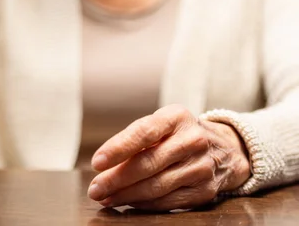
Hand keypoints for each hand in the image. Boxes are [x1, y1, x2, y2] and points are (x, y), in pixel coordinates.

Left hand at [87, 105, 250, 210]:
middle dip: (116, 179)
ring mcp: (201, 166)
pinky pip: (168, 201)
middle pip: (148, 163)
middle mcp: (192, 140)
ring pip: (156, 186)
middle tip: (95, 189)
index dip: (118, 148)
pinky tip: (128, 203)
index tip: (97, 162)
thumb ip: (136, 139)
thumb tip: (104, 166)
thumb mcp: (162, 124)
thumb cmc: (179, 134)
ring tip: (106, 198)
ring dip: (126, 195)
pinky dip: (144, 204)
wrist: (226, 149)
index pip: (143, 133)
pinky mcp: (205, 190)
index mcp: (176, 117)